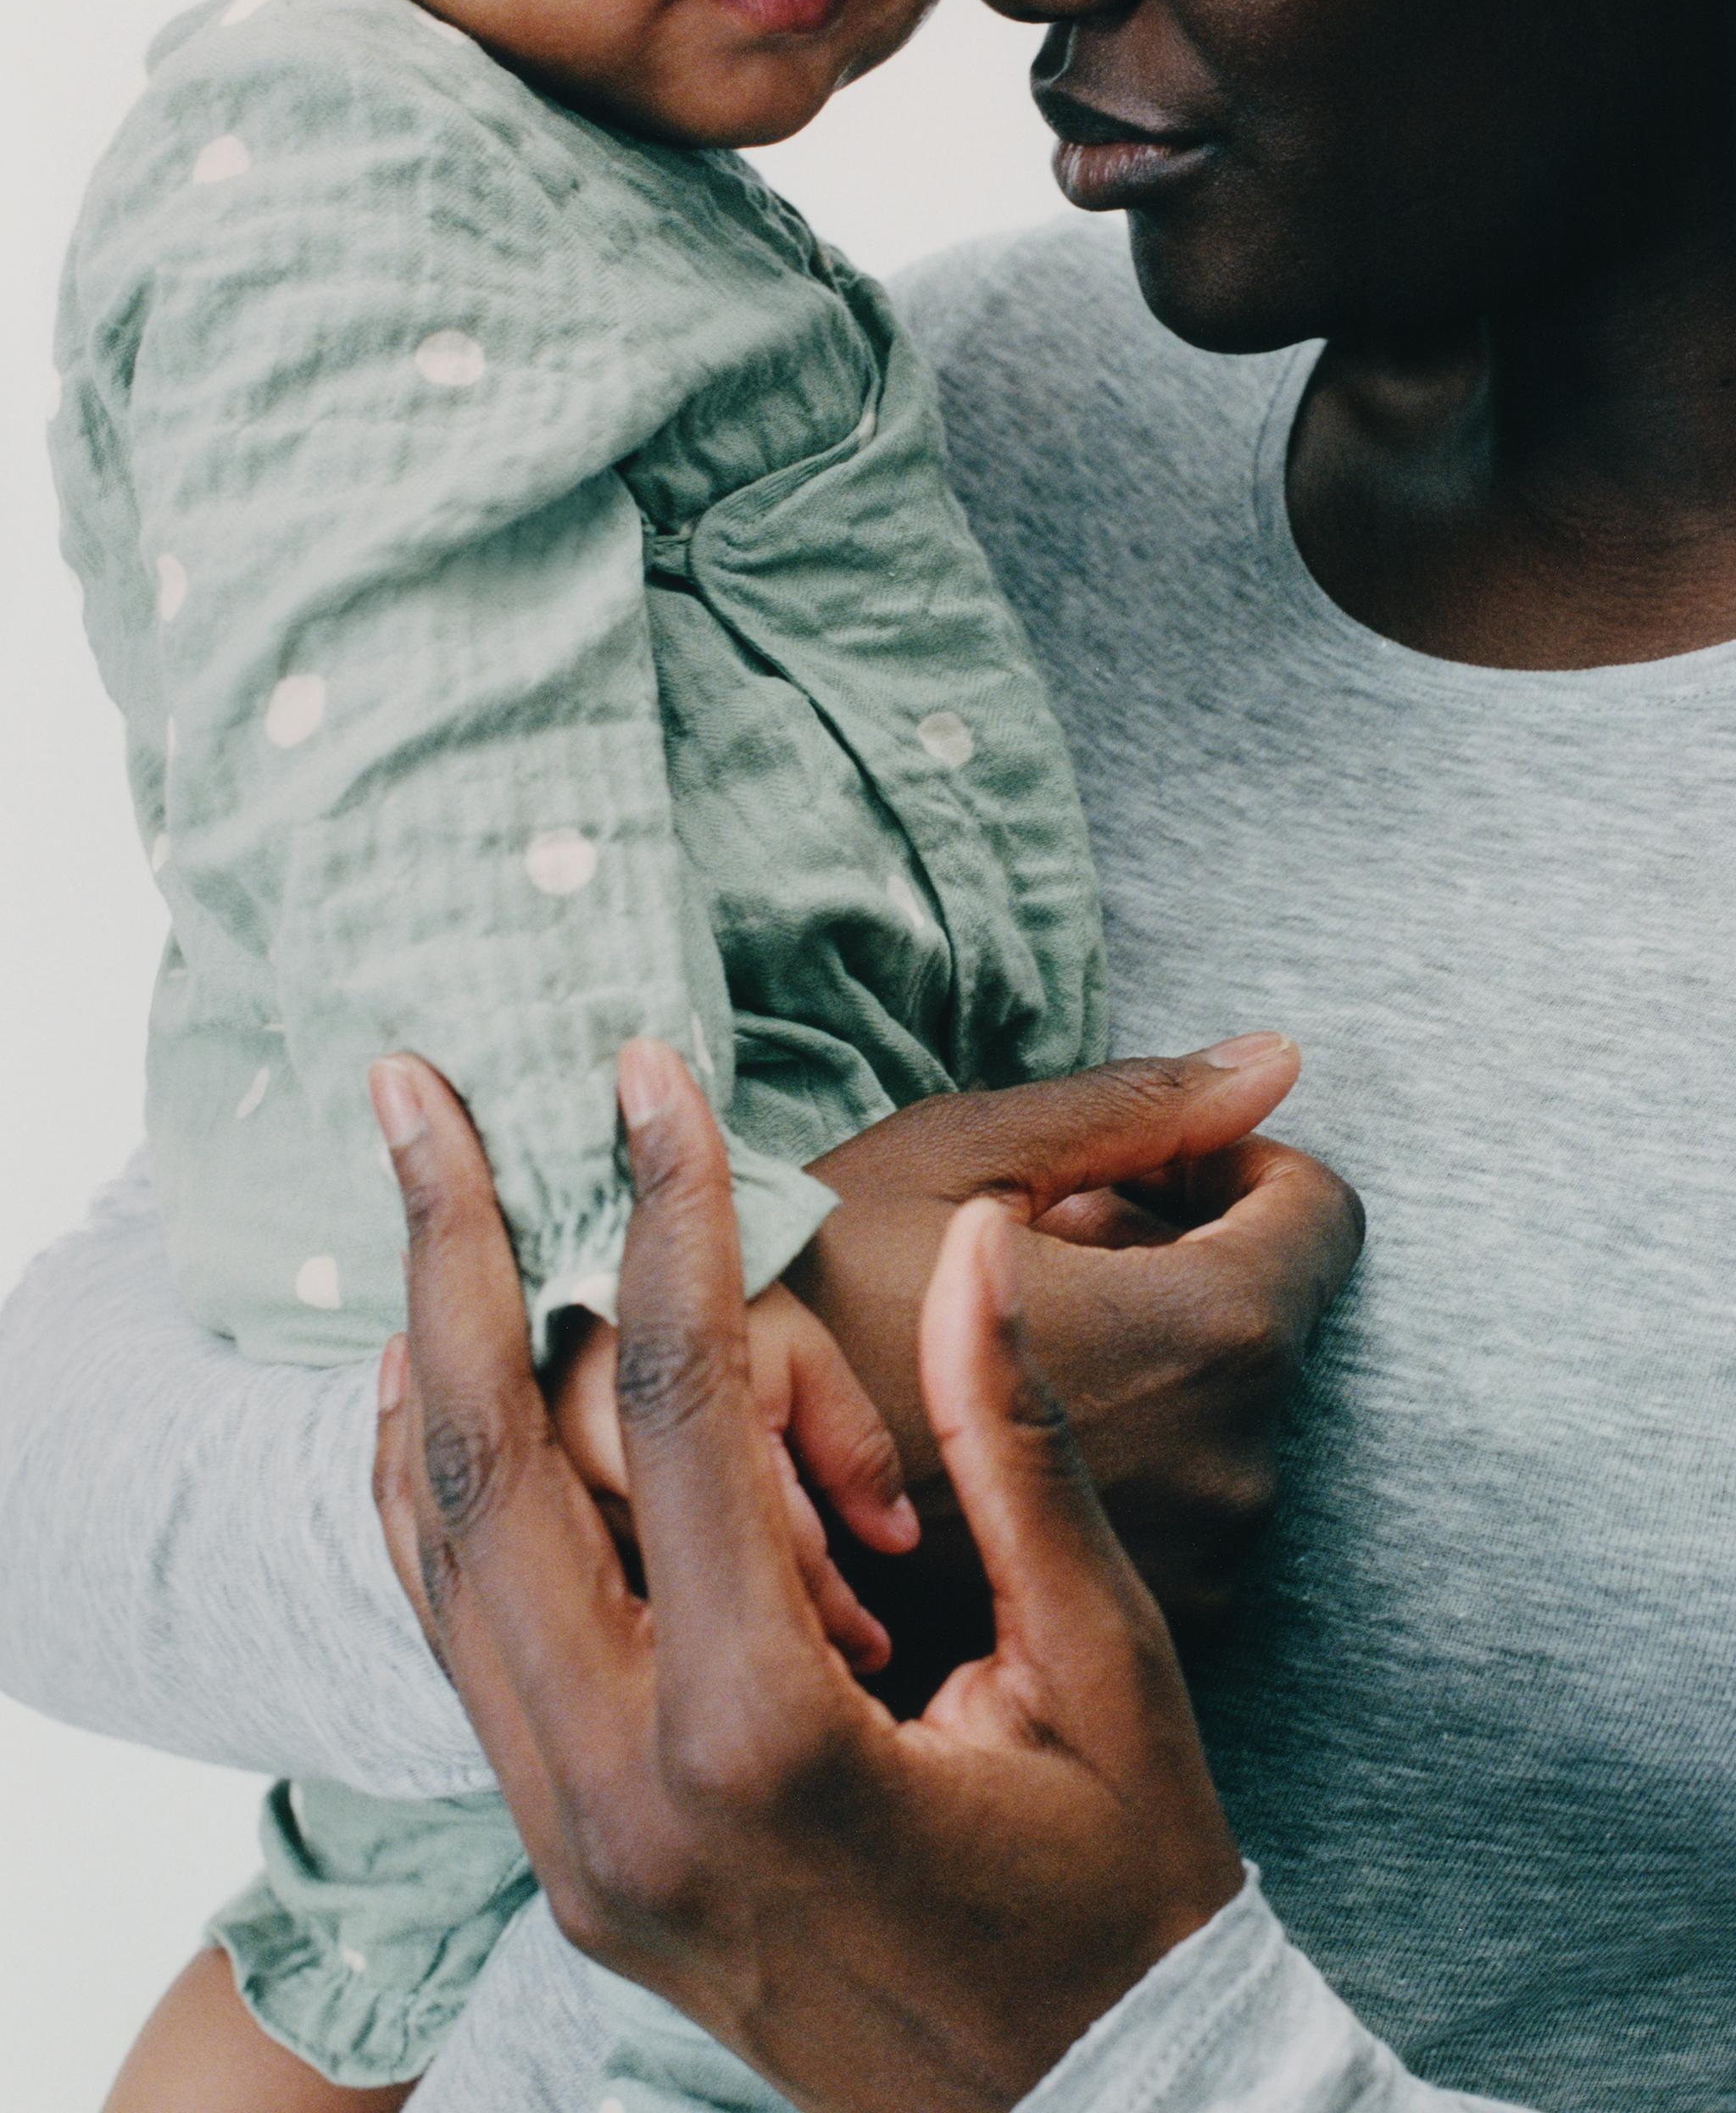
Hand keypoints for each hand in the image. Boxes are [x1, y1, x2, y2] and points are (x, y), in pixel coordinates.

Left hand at [373, 1042, 1244, 2112]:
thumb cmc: (1126, 1901)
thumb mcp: (1108, 1671)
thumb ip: (1020, 1450)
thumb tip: (973, 1251)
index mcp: (767, 1735)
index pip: (683, 1403)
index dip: (670, 1206)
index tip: (648, 1067)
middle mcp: (623, 1791)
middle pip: (485, 1459)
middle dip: (447, 1244)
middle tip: (411, 1085)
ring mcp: (573, 1838)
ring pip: (434, 1551)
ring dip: (418, 1356)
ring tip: (416, 1197)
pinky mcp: (569, 1858)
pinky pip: (458, 1639)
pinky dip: (430, 1494)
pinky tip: (437, 1389)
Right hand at [794, 1039, 1362, 1621]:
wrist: (677, 1498)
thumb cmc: (809, 1298)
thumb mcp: (960, 1160)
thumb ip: (1135, 1109)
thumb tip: (1276, 1058)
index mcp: (1205, 1335)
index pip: (1317, 1211)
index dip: (1221, 1164)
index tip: (1120, 1172)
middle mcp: (1234, 1470)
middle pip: (1262, 1312)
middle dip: (1162, 1256)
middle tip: (1020, 1245)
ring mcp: (1197, 1567)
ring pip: (1216, 1404)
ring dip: (1133, 1346)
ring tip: (985, 1337)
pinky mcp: (1145, 1633)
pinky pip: (1171, 1494)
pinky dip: (1110, 1440)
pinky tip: (990, 1430)